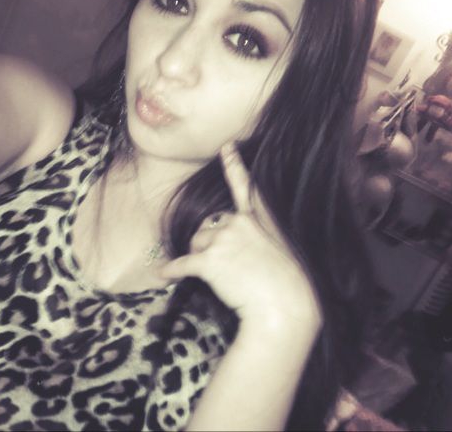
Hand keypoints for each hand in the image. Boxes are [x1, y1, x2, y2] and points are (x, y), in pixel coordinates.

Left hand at [159, 142, 321, 334]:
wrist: (285, 305)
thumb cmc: (288, 285)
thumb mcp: (281, 250)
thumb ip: (259, 240)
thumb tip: (238, 247)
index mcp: (258, 219)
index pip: (244, 187)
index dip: (234, 165)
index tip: (226, 147)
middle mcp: (238, 223)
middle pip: (209, 226)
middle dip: (209, 243)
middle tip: (225, 266)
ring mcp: (223, 240)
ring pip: (196, 243)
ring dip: (199, 257)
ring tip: (218, 277)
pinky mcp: (209, 261)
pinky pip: (181, 264)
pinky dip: (171, 270)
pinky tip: (163, 274)